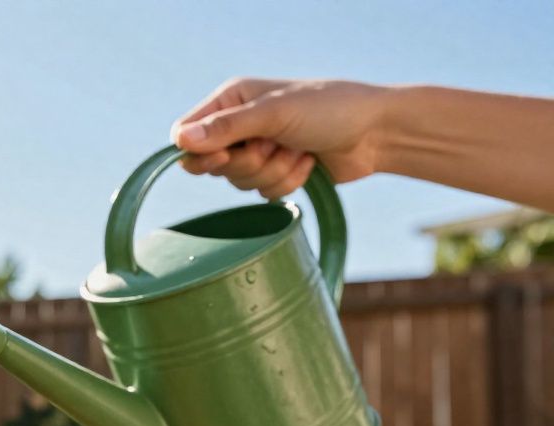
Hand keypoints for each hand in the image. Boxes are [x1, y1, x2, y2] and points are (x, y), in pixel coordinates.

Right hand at [171, 79, 391, 198]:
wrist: (376, 133)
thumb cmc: (328, 109)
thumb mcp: (274, 113)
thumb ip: (226, 127)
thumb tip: (180, 141)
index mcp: (232, 100)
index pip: (187, 133)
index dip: (197, 152)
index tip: (221, 156)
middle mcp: (239, 126)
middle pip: (212, 164)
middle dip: (248, 162)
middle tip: (274, 146)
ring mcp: (257, 151)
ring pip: (239, 183)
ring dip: (273, 172)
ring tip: (299, 151)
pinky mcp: (275, 173)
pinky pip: (263, 194)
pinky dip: (287, 182)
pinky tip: (308, 164)